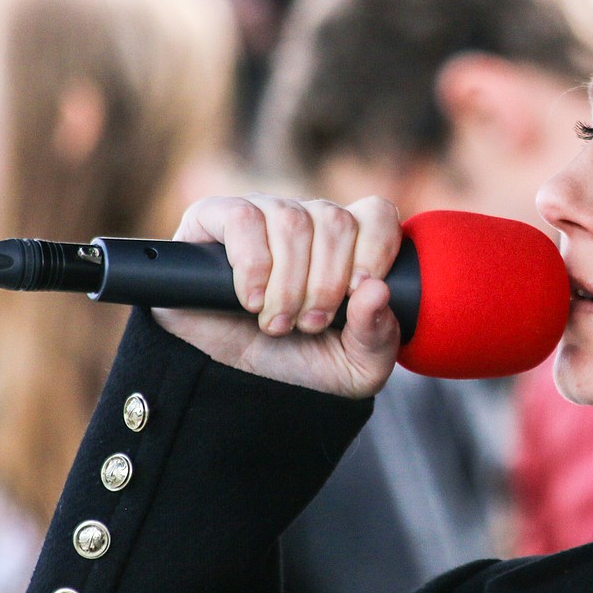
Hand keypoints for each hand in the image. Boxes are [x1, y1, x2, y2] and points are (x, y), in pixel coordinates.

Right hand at [152, 194, 401, 398]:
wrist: (231, 380)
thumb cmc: (299, 362)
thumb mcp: (355, 367)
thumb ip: (377, 335)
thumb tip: (376, 291)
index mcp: (348, 243)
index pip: (376, 214)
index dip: (375, 250)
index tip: (356, 294)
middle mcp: (307, 219)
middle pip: (335, 220)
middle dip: (326, 283)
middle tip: (309, 324)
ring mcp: (263, 213)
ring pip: (292, 221)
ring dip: (287, 283)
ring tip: (276, 323)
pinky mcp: (215, 217)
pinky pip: (243, 218)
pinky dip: (252, 266)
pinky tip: (251, 300)